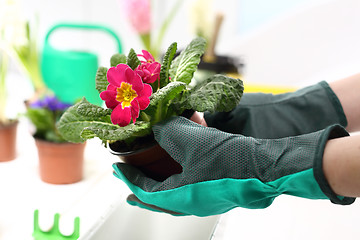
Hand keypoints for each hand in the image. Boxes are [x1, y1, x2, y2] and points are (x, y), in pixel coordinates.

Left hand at [113, 117, 350, 215]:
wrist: (267, 170)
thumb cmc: (231, 160)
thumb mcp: (193, 140)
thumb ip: (170, 131)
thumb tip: (158, 126)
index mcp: (180, 196)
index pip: (144, 191)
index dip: (128, 179)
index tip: (117, 170)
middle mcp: (191, 204)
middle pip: (157, 202)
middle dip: (140, 193)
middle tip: (127, 188)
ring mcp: (206, 202)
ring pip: (173, 201)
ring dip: (158, 192)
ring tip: (150, 185)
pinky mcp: (218, 195)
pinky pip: (189, 195)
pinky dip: (177, 188)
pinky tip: (182, 178)